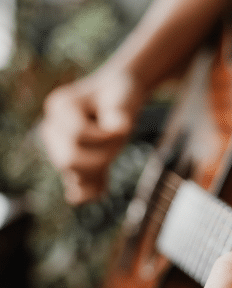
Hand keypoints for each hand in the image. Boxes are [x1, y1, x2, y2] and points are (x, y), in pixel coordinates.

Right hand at [38, 67, 145, 203]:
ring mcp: (58, 147)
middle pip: (69, 159)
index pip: (77, 134)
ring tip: (117, 150)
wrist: (119, 96)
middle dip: (102, 156)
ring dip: (100, 168)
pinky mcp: (73, 162)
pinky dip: (89, 190)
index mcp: (59, 105)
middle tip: (122, 141)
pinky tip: (100, 192)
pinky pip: (77, 185)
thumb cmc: (121, 95)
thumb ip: (119, 115)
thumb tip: (120, 129)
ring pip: (74, 173)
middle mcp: (51, 128)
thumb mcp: (124, 99)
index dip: (104, 136)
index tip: (124, 126)